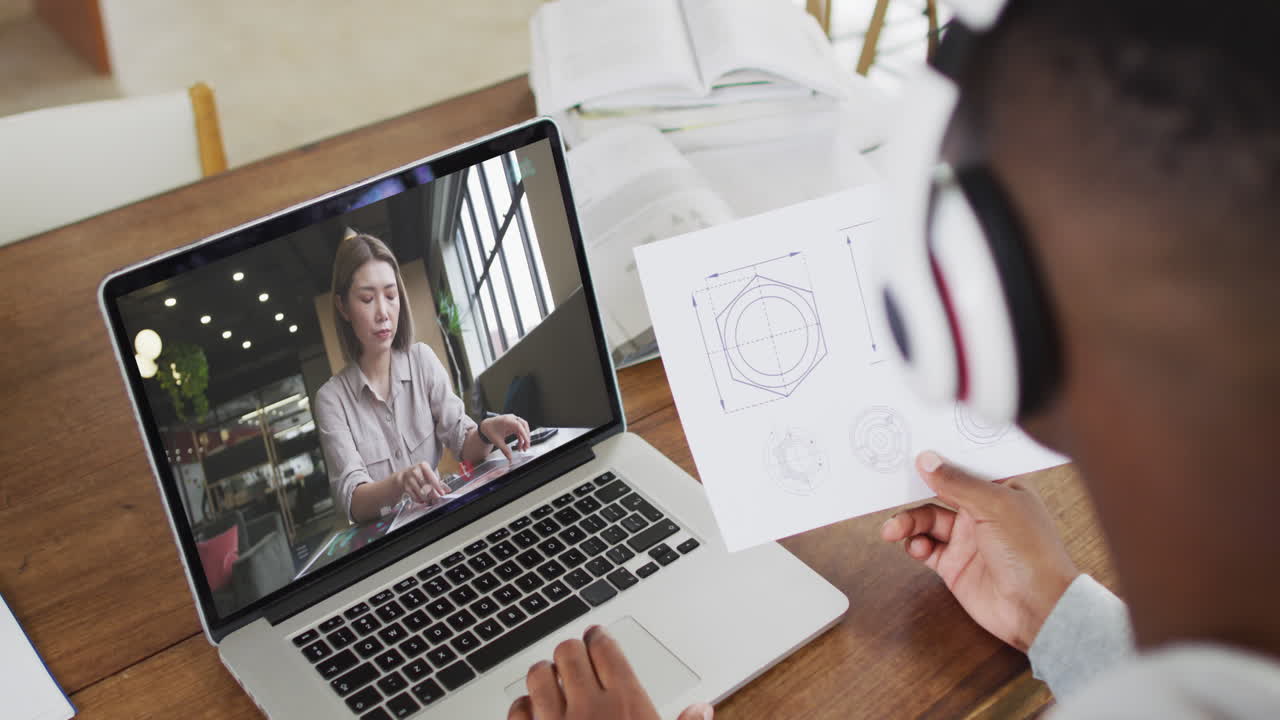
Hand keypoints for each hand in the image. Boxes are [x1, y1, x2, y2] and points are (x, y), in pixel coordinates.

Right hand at [392, 461, 447, 504]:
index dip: (438, 487)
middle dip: (433, 494)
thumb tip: (448, 489)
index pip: (432, 478)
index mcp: (423, 465)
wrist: (404, 476)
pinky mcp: (405, 487)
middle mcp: (415, 471)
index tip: (442, 493)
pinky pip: (415, 497)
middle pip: (426, 486)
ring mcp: (409, 479)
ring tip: (430, 499)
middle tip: (437, 497)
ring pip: (421, 493)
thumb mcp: (429, 474)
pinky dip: (420, 500)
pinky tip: (422, 499)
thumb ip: (439, 482)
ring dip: (427, 498)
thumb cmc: (420, 474)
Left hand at [480, 413, 531, 462]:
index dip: (524, 434)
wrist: (486, 426)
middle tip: (526, 446)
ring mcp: (513, 421)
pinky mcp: (514, 425)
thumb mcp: (497, 441)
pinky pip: (520, 431)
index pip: (518, 426)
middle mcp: (511, 419)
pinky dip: (521, 438)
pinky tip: (520, 445)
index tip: (527, 442)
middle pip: (524, 426)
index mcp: (506, 420)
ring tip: (524, 448)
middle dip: (526, 437)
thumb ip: (505, 450)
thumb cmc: (490, 430)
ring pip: (523, 429)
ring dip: (525, 438)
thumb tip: (510, 458)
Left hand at [508, 625, 712, 719]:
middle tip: (577, 657)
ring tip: (554, 678)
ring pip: (539, 674)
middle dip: (573, 652)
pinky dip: (524, 705)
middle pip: (569, 652)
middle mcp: (587, 707)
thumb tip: (702, 711)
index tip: (597, 639)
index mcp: (626, 704)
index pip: (605, 648)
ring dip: (545, 673)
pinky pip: (518, 708)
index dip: (599, 638)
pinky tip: (535, 711)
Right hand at [880, 451, 1078, 651]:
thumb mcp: (995, 506)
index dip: (939, 458)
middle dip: (914, 491)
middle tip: (891, 490)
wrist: (1037, 609)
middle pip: (939, 492)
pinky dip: (914, 545)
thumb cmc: (1032, 553)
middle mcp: (983, 511)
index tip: (912, 450)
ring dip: (908, 521)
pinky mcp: (954, 564)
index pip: (964, 465)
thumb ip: (958, 483)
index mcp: (1001, 489)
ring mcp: (968, 539)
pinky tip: (916, 547)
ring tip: (893, 529)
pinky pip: (925, 547)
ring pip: (926, 520)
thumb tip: (928, 460)